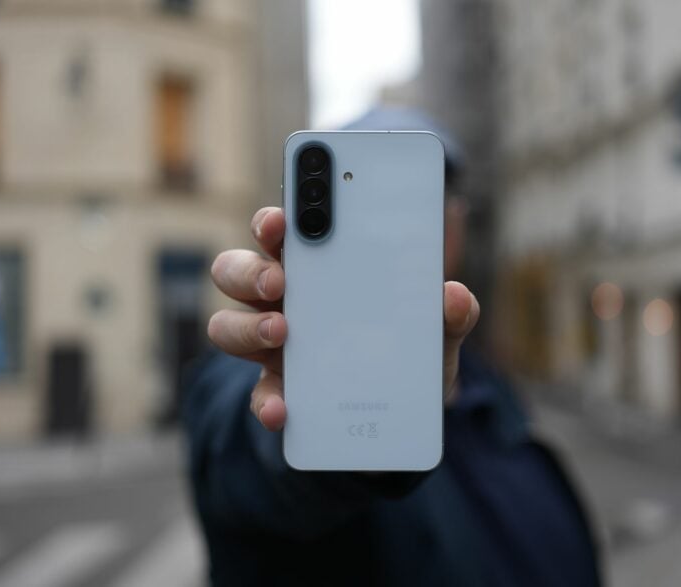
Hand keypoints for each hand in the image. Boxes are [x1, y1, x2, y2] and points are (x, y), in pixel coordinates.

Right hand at [208, 207, 479, 431]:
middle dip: (250, 270)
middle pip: (236, 271)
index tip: (280, 219)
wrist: (404, 419)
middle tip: (279, 280)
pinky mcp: (278, 393)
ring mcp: (274, 349)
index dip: (272, 221)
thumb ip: (451, 313)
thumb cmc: (410, 353)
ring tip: (282, 332)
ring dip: (247, 327)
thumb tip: (453, 295)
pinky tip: (283, 408)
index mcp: (318, 270)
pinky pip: (257, 395)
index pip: (281, 234)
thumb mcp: (437, 332)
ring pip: (228, 326)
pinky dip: (266, 401)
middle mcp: (284, 302)